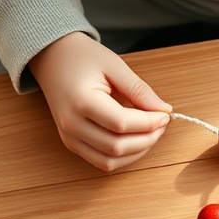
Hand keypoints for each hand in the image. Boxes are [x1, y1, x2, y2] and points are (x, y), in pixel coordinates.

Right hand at [28, 32, 171, 170]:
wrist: (52, 58)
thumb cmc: (82, 57)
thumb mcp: (114, 65)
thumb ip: (139, 90)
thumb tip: (163, 110)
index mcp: (81, 101)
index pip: (122, 124)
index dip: (149, 123)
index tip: (165, 114)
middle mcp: (71, 124)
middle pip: (117, 147)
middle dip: (147, 139)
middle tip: (161, 124)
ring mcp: (69, 137)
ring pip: (110, 161)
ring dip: (136, 152)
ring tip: (151, 133)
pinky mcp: (71, 143)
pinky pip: (101, 161)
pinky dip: (122, 157)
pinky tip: (136, 141)